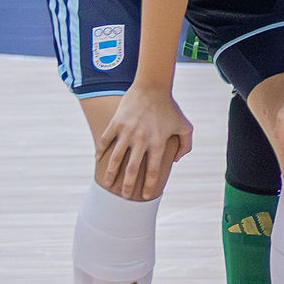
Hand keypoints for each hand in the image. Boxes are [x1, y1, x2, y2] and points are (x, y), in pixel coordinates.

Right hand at [97, 84, 192, 200]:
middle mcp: (142, 140)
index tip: (145, 197)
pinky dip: (100, 152)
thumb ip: (185, 145)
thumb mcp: (184, 126)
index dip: (148, 185)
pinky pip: (105, 141)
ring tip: (107, 184)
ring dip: (110, 173)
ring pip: (115, 158)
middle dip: (127, 185)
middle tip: (123, 197)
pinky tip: (98, 161)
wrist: (153, 86)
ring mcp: (127, 132)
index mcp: (158, 142)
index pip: (152, 170)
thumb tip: (177, 160)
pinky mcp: (116, 123)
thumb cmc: (170, 107)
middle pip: (132, 169)